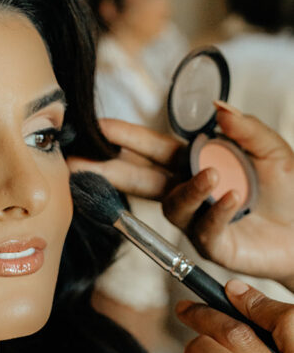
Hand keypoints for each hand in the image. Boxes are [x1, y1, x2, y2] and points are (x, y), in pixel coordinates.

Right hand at [70, 106, 293, 289]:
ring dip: (190, 189)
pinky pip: (207, 227)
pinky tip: (232, 197)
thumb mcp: (271, 149)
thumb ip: (245, 127)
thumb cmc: (288, 191)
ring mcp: (195, 220)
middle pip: (140, 178)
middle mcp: (186, 191)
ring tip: (214, 175)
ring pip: (174, 204)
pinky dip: (218, 210)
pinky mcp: (212, 245)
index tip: (96, 127)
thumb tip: (217, 106)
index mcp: (193, 163)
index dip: (124, 137)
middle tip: (80, 163)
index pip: (152, 148)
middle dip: (109, 170)